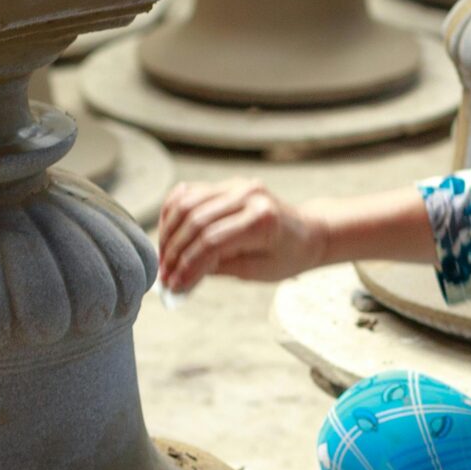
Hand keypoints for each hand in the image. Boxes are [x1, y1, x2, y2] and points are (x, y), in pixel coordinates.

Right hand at [154, 178, 324, 293]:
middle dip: (174, 252)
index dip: (187, 265)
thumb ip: (218, 268)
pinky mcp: (227, 184)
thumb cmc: (287, 255)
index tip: (174, 285)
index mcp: (261, 220)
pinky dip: (173, 213)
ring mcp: (236, 185)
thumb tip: (180, 275)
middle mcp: (248, 195)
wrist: (307, 232)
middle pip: (195, 222)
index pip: (211, 242)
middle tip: (164, 276)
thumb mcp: (257, 271)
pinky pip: (190, 193)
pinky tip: (167, 233)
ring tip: (163, 258)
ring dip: (169, 233)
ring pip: (187, 204)